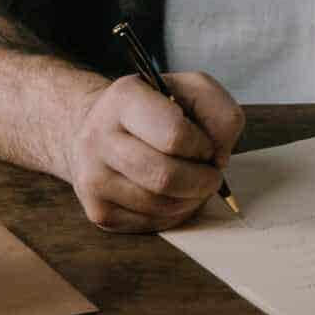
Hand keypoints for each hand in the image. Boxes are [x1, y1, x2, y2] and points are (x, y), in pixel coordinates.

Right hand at [64, 71, 243, 232]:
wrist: (99, 128)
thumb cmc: (155, 109)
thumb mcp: (192, 90)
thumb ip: (220, 112)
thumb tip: (219, 159)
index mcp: (123, 98)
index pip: (175, 136)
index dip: (202, 145)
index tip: (204, 144)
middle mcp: (98, 137)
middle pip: (166, 178)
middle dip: (202, 180)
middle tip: (209, 172)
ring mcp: (93, 178)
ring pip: (161, 206)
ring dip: (191, 199)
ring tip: (192, 181)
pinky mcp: (99, 211)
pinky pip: (152, 224)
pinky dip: (174, 214)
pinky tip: (172, 194)